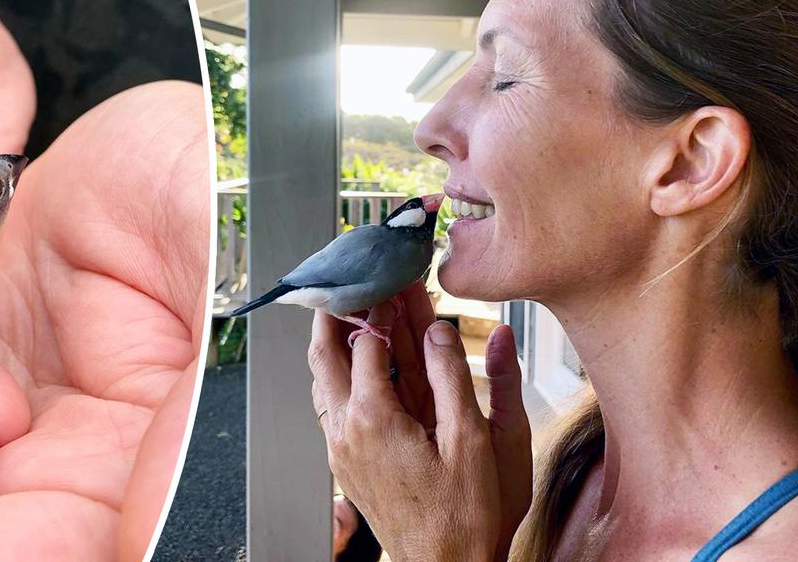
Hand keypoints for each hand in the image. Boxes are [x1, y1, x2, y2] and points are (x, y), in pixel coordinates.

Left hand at [308, 282, 532, 561]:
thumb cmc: (465, 516)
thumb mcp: (475, 441)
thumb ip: (455, 378)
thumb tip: (442, 329)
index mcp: (375, 418)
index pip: (367, 340)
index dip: (383, 305)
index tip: (397, 281)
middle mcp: (346, 429)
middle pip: (324, 352)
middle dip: (338, 311)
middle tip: (351, 282)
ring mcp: (341, 447)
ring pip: (322, 378)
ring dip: (335, 342)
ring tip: (352, 313)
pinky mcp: (346, 462)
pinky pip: (332, 403)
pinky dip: (341, 373)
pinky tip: (360, 366)